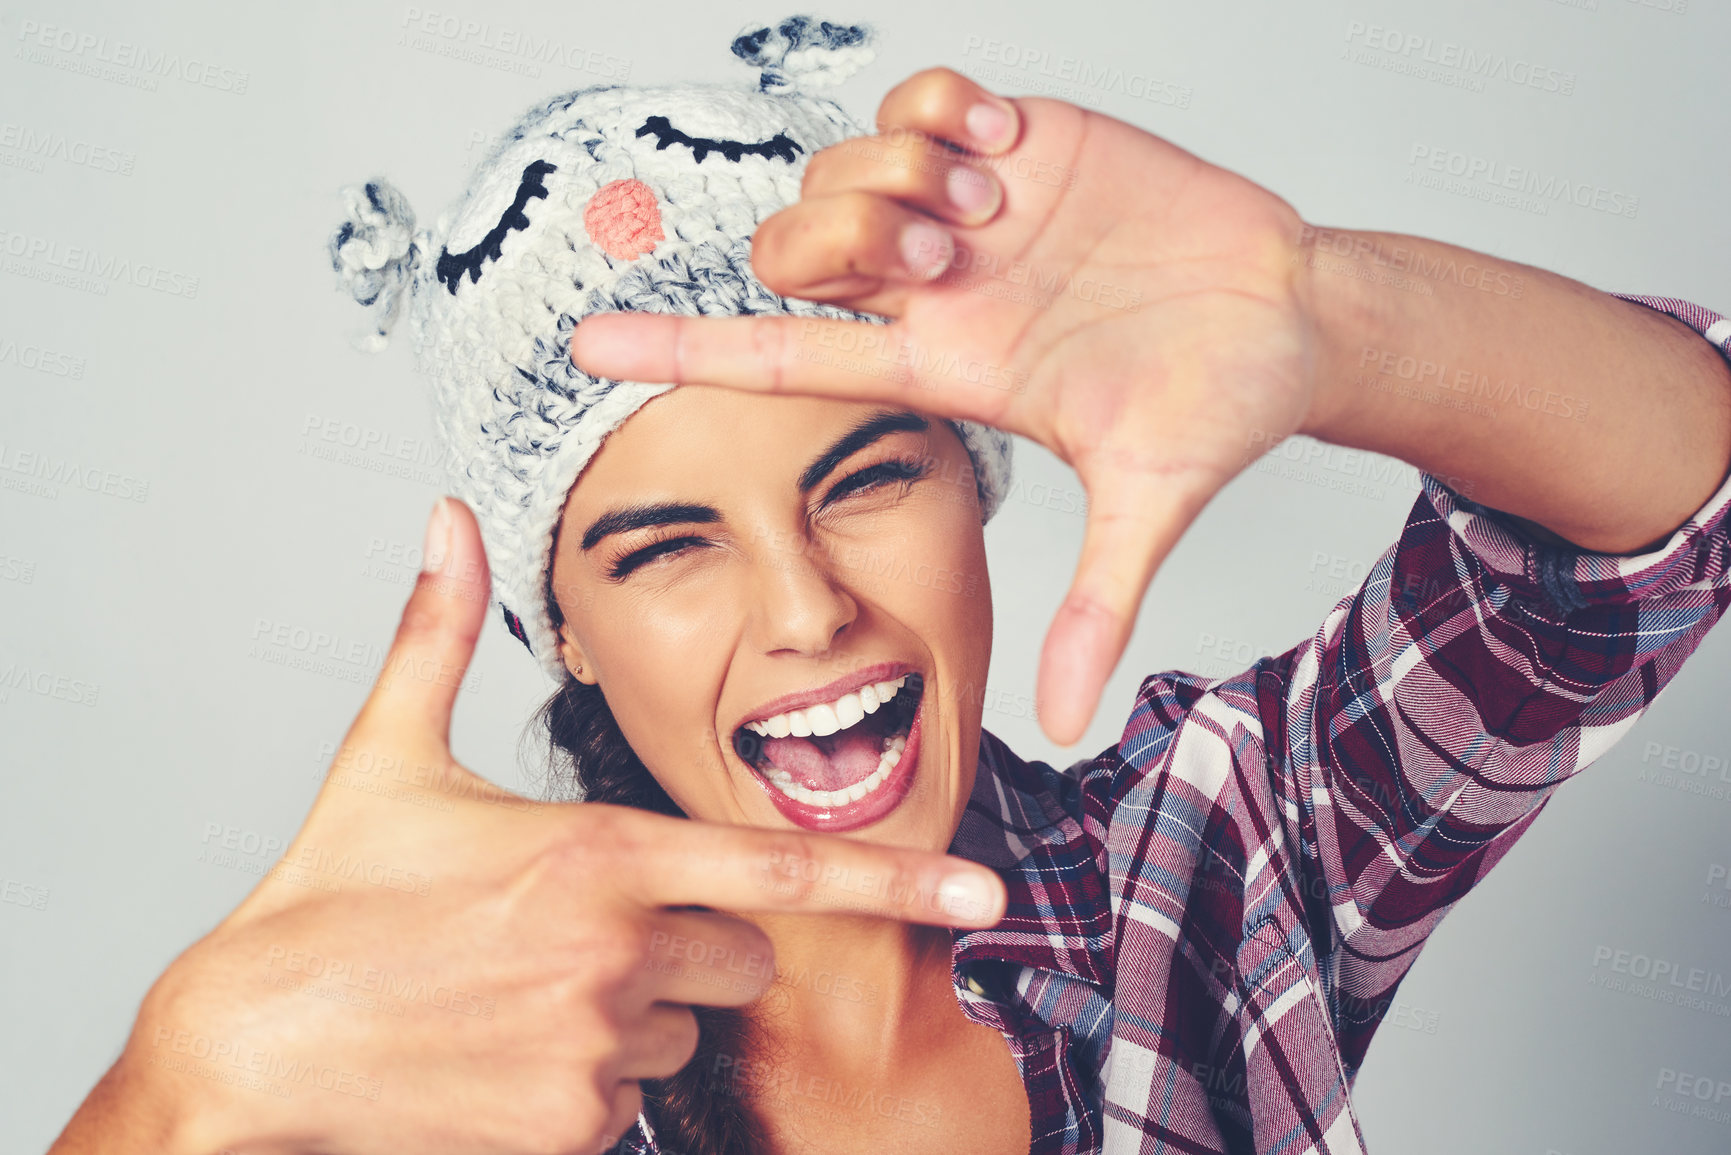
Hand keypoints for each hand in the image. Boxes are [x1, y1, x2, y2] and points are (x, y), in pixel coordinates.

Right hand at [69, 498, 1005, 1154]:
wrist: (250, 1040)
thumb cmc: (326, 898)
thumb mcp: (388, 756)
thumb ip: (439, 633)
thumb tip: (447, 522)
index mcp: (598, 854)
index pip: (780, 865)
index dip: (895, 878)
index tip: (983, 893)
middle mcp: (615, 953)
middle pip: (739, 953)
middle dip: (693, 942)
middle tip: (584, 930)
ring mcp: (595, 1050)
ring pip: (683, 1033)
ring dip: (635, 1016)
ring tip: (524, 992)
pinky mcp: (567, 1129)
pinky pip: (628, 1106)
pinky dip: (587, 1083)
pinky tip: (505, 1052)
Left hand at [569, 68, 1321, 745]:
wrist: (1291, 315)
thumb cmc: (1217, 407)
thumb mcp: (1150, 505)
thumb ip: (1097, 608)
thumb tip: (1063, 728)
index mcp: (943, 368)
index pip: (782, 359)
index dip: (681, 353)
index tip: (583, 349)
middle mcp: (935, 291)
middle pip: (795, 248)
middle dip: (841, 237)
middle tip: (946, 251)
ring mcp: (969, 212)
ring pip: (846, 166)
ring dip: (904, 176)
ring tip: (997, 202)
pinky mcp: (1017, 142)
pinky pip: (921, 98)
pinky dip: (940, 108)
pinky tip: (1005, 143)